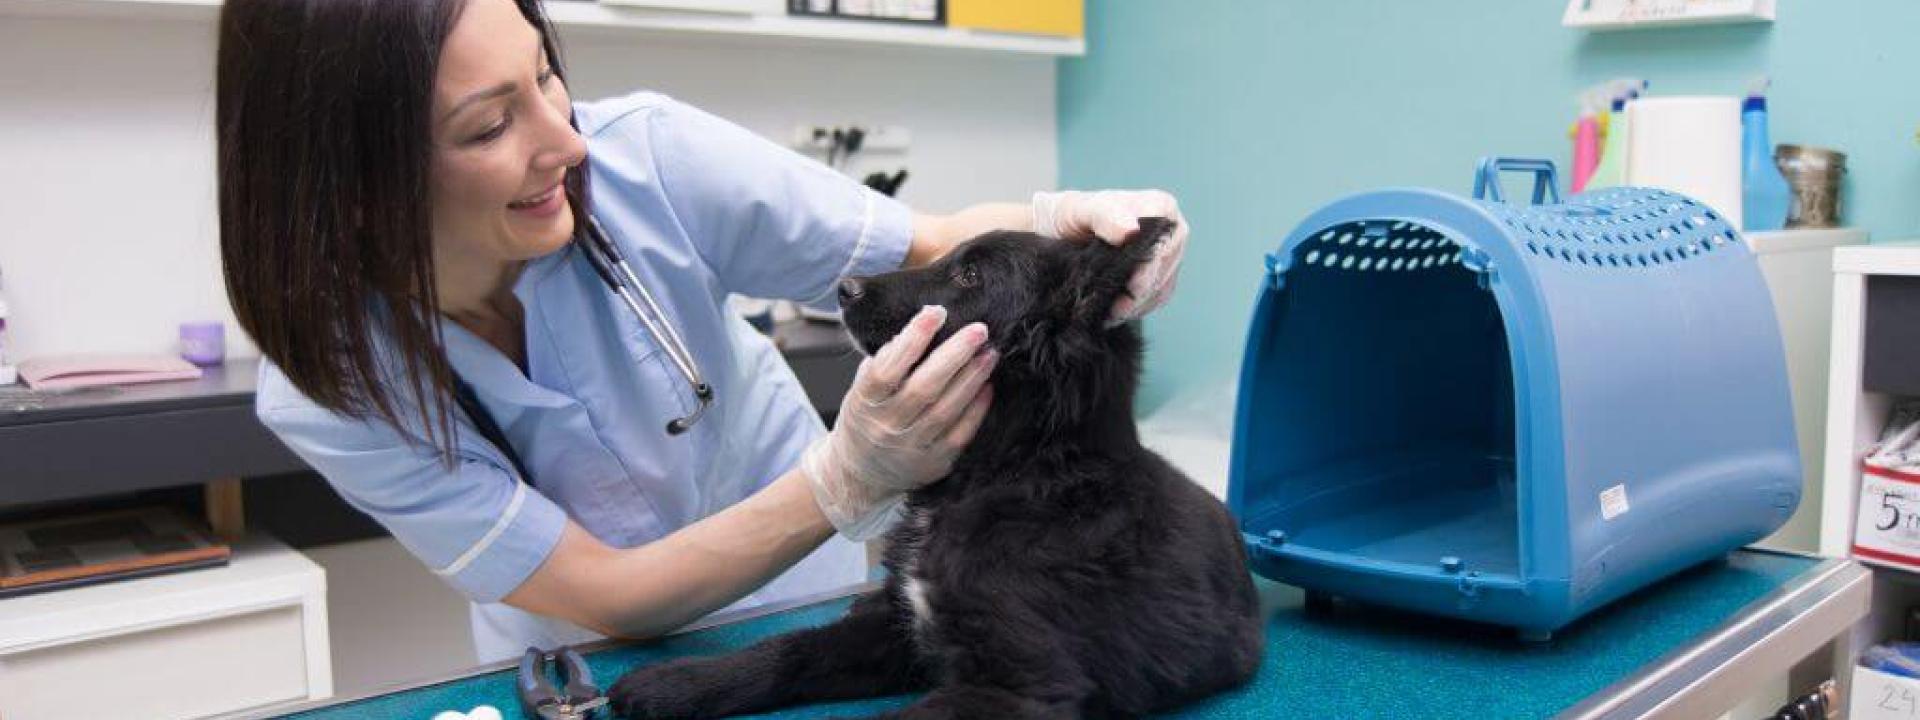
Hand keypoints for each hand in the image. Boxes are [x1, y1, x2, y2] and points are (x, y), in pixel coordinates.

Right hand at [800, 306, 995, 539]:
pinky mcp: (933, 463)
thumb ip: (884, 361)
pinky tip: (987, 387)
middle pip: (924, 387)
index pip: (887, 368)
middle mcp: (887, 426)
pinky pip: (960, 433)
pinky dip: (976, 409)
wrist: (859, 473)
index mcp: (865, 402)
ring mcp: (911, 447)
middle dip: (954, 355)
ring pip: (946, 409)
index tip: (936, 312)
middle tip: (979, 330)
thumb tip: (917, 330)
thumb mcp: (861, 389)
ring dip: (972, 378)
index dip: (912, 339)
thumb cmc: (865, 419)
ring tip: (990, 354)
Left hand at [1030, 189, 1188, 324]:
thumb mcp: (1080, 210)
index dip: (1149, 267)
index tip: (1130, 286)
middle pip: (1165, 269)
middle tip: (1115, 309)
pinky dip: (1137, 308)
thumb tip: (1130, 231)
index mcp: (1161, 206)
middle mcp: (1171, 230)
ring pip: (1161, 287)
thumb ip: (1104, 216)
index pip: (1164, 243)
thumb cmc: (1070, 215)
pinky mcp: (1157, 276)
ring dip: (1136, 304)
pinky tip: (1115, 313)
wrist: (1057, 231)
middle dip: (1141, 292)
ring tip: (1111, 313)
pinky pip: (1156, 299)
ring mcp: (1166, 255)